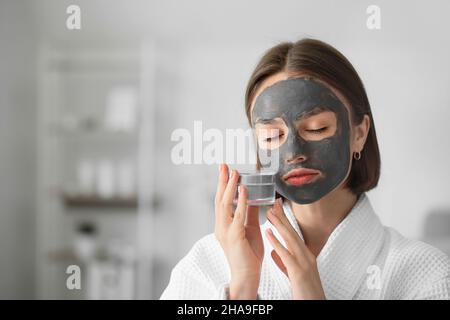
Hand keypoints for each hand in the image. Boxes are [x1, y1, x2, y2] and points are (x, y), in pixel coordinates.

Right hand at [214, 164, 263, 298]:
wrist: (247, 275)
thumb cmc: (248, 254)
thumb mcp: (250, 229)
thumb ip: (250, 213)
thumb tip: (252, 197)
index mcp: (223, 224)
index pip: (221, 200)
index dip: (223, 185)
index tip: (225, 170)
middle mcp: (220, 226)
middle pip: (219, 198)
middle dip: (222, 181)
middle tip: (224, 164)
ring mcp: (225, 231)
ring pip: (225, 204)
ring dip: (230, 187)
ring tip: (234, 172)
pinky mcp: (234, 236)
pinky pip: (237, 215)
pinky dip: (241, 201)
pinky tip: (244, 190)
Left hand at [265, 198, 325, 299]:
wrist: (314, 305)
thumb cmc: (305, 292)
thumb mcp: (294, 273)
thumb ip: (285, 262)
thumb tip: (274, 253)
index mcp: (305, 256)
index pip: (293, 233)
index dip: (285, 220)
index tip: (278, 207)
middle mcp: (306, 256)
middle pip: (293, 232)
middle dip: (282, 217)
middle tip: (274, 203)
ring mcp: (304, 263)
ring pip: (291, 239)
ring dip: (279, 224)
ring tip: (269, 213)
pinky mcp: (299, 272)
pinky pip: (286, 255)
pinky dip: (276, 242)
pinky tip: (268, 233)